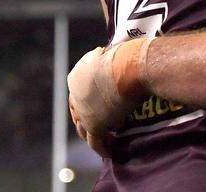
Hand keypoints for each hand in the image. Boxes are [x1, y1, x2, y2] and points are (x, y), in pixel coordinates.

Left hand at [67, 39, 147, 156]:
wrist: (131, 67)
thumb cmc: (128, 55)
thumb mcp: (113, 54)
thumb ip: (109, 62)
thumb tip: (115, 61)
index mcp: (76, 76)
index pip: (81, 90)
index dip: (92, 97)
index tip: (106, 100)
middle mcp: (74, 95)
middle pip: (79, 111)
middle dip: (90, 116)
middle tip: (105, 121)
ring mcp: (83, 112)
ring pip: (84, 129)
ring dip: (94, 133)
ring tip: (106, 137)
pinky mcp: (94, 125)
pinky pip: (96, 142)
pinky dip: (103, 148)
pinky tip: (111, 151)